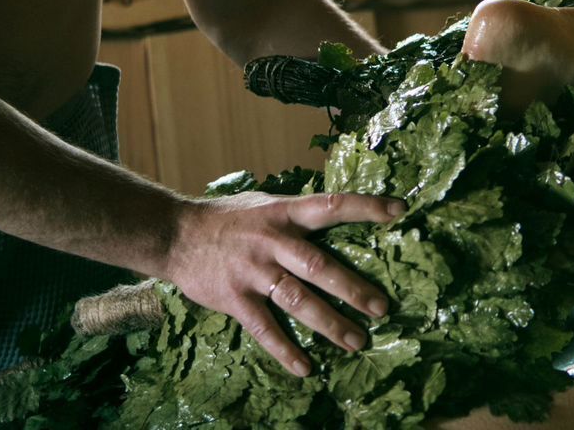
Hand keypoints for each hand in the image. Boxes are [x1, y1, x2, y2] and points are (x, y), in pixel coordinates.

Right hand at [165, 191, 404, 375]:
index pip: (331, 205)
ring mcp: (253, 271)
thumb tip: (340, 215)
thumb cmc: (229, 219)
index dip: (365, 207)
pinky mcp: (234, 298)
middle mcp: (272, 241)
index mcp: (284, 213)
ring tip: (356, 341)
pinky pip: (265, 328)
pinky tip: (305, 368)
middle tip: (382, 308)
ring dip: (329, 323)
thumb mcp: (266, 204)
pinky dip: (285, 350)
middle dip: (353, 288)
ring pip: (297, 301)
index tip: (398, 211)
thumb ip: (299, 215)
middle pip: (319, 266)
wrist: (175, 235)